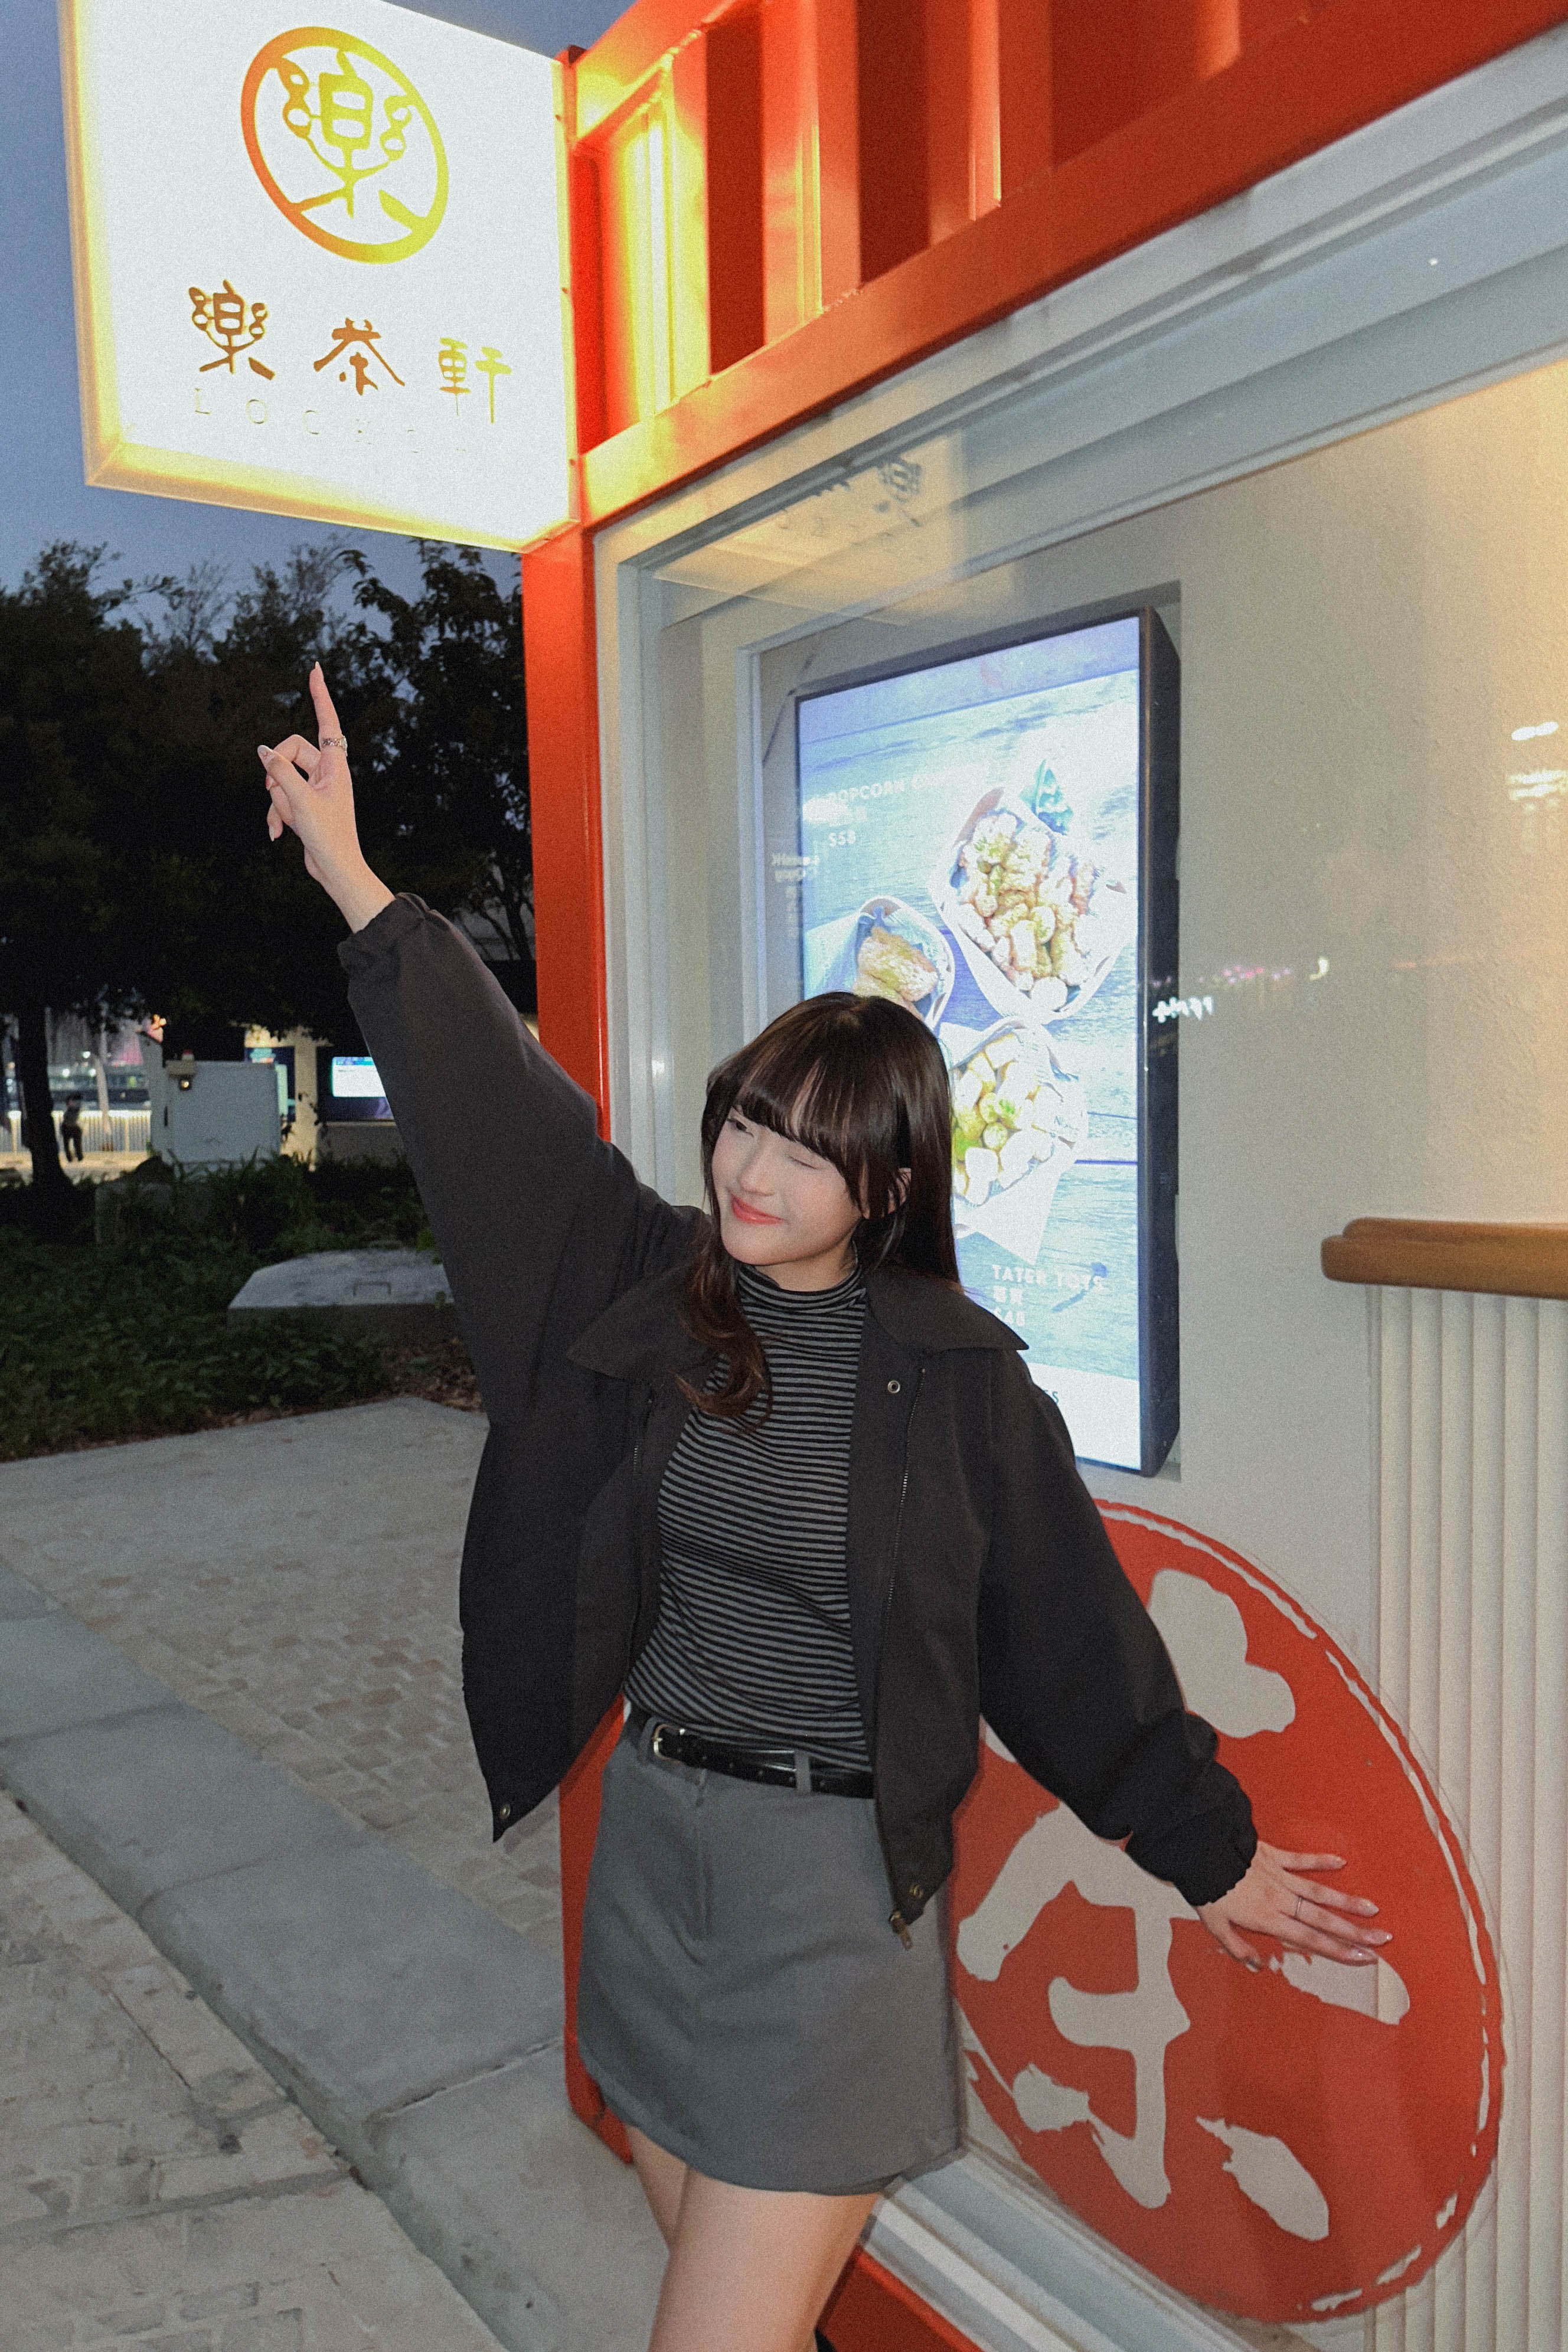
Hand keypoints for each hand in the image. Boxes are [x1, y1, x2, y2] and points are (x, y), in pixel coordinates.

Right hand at [258, 664, 393, 931]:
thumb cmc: (329, 836)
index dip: (319, 695)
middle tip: (278, 792)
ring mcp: (313, 787)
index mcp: (335, 765)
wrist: (335, 869)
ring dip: (277, 801)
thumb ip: (281, 771)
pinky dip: (276, 814)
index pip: (326, 720)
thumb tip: (262, 750)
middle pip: (289, 751)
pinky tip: (278, 835)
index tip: (315, 668)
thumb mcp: (300, 801)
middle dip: (277, 772)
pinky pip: (279, 797)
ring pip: (279, 777)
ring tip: (290, 822)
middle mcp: (325, 771)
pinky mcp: (303, 803)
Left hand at [1197, 1842, 1386, 1968]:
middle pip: (1323, 1919)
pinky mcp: (1273, 1855)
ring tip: (1373, 1909)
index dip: (1339, 1950)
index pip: (1310, 1940)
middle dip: (1355, 1931)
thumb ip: (1236, 1946)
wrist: (1201, 1851)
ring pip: (1319, 1891)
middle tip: (1382, 1939)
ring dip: (1347, 1901)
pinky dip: (1320, 1860)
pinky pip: (1300, 1859)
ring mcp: (1280, 1876)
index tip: (1364, 1958)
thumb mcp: (1214, 1926)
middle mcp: (1280, 1899)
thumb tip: (1257, 1966)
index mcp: (1268, 1919)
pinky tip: (1340, 1862)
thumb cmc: (1207, 1889)